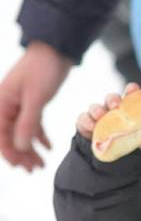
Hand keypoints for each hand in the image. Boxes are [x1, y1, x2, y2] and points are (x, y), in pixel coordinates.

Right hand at [0, 41, 71, 169]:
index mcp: (0, 104)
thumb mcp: (36, 97)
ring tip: (41, 164)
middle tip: (34, 170)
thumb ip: (27, 121)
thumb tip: (19, 146)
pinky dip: (39, 136)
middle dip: (21, 155)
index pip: (0, 135)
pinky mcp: (31, 103)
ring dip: (30, 149)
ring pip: (21, 133)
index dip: (10, 153)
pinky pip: (32, 125)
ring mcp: (18, 105)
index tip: (21, 167)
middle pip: (10, 137)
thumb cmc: (43, 69)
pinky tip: (48, 147)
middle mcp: (6, 106)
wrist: (56, 50)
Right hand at [76, 83, 140, 139]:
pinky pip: (83, 119)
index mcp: (128, 108)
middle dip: (112, 99)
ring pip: (95, 107)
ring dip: (97, 109)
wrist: (115, 159)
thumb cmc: (133, 143)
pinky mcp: (86, 124)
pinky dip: (86, 121)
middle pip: (111, 98)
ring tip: (100, 115)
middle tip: (115, 105)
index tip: (133, 89)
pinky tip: (91, 125)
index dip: (131, 90)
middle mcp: (112, 109)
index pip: (130, 95)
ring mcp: (98, 116)